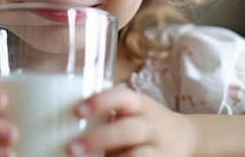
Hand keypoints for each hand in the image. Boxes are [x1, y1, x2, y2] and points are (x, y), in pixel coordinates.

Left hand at [67, 86, 194, 156]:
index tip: (77, 110)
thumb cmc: (143, 121)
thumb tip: (58, 122)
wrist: (185, 138)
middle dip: (99, 140)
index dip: (101, 102)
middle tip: (71, 148)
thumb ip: (105, 113)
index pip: (122, 96)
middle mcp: (150, 124)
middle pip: (128, 131)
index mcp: (138, 104)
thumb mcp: (130, 109)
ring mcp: (157, 148)